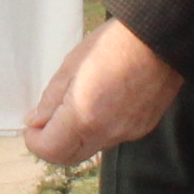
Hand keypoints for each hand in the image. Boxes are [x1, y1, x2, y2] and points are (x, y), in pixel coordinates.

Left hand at [24, 18, 180, 166]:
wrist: (161, 37)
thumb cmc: (114, 43)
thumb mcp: (72, 65)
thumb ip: (52, 99)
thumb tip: (36, 121)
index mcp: (85, 116)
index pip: (50, 150)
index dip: (35, 141)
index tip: (32, 125)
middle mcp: (107, 132)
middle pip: (71, 157)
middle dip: (54, 144)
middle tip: (48, 121)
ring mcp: (129, 133)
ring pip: (92, 147)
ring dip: (78, 135)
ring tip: (79, 103)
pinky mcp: (144, 127)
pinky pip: (113, 136)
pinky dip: (101, 127)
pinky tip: (104, 101)